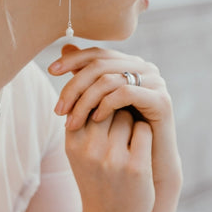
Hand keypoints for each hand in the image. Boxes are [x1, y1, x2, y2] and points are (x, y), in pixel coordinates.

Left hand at [49, 45, 182, 188]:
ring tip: (72, 122)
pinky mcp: (161, 99)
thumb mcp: (98, 104)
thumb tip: (64, 47)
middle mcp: (144, 67)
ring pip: (110, 79)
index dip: (72, 59)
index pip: (96, 53)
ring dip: (85, 101)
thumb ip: (85, 76)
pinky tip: (96, 119)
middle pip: (100, 66)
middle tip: (58, 109)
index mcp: (129, 64)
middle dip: (74, 86)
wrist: (151, 164)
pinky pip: (126, 93)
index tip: (50, 70)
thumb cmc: (122, 134)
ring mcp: (155, 82)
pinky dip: (107, 104)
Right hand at [65, 108, 154, 211]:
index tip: (104, 119)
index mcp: (72, 140)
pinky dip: (144, 134)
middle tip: (119, 126)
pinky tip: (140, 149)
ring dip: (131, 121)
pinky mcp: (135, 167)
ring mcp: (113, 158)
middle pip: (108, 103)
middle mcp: (89, 148)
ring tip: (127, 141)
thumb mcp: (78, 149)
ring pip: (127, 114)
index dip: (100, 104)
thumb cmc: (94, 179)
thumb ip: (81, 116)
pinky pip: (143, 130)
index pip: (89, 100)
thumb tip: (85, 74)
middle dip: (116, 109)